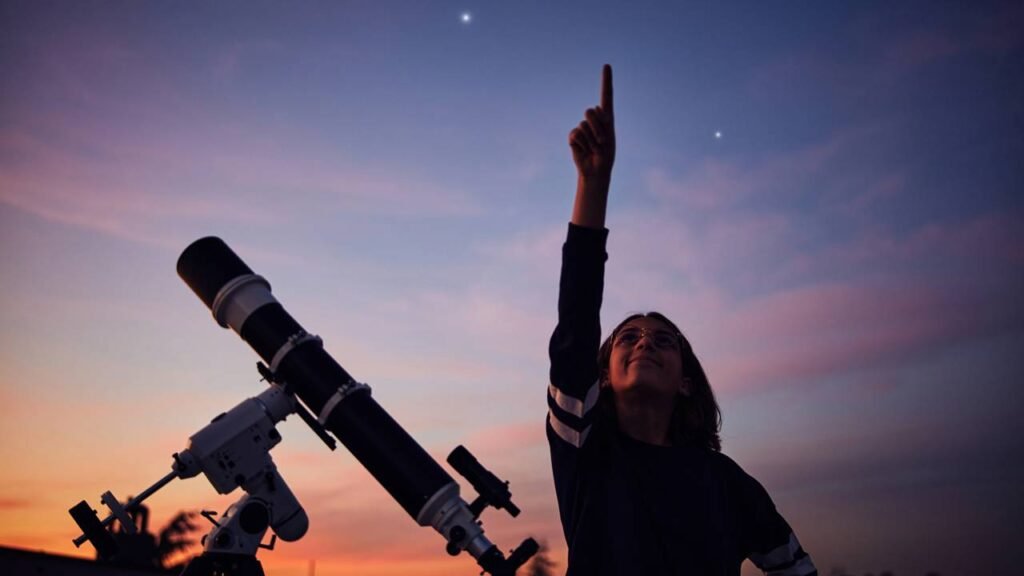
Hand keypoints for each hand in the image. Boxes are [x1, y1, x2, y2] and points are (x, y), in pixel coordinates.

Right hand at [569, 64, 615, 184]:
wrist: (596, 171)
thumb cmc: (605, 156)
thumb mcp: (608, 139)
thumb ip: (601, 124)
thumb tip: (591, 111)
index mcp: (607, 118)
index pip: (606, 96)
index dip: (606, 80)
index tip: (607, 65)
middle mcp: (595, 120)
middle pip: (591, 111)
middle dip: (597, 126)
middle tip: (601, 141)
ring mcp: (583, 127)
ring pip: (584, 125)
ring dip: (590, 138)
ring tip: (594, 148)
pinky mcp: (573, 136)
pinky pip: (575, 134)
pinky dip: (581, 143)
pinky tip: (584, 149)